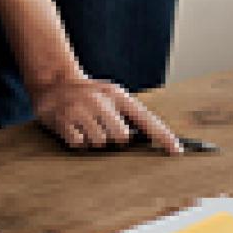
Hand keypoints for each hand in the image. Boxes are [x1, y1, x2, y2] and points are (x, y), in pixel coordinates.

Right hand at [32, 74, 182, 152]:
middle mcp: (102, 101)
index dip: (163, 135)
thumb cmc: (90, 94)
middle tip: (103, 127)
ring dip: (94, 140)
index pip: (146, 118)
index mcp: (118, 96)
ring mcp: (82, 110)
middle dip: (114, 138)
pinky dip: (77, 141)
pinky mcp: (64, 120)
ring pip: (99, 142)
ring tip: (86, 125)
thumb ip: (129, 115)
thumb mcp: (112, 96)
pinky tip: (74, 127)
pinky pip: (79, 144)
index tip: (177, 151)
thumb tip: (147, 141)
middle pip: (121, 137)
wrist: (55, 81)